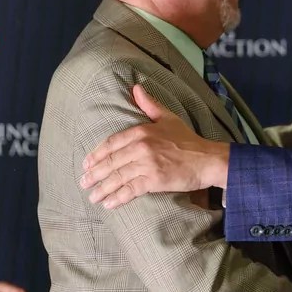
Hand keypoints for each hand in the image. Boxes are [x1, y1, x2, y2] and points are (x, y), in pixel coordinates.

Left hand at [79, 84, 229, 208]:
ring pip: (118, 177)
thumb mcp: (167, 117)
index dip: (97, 154)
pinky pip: (130, 190)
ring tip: (92, 197)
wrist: (207, 159)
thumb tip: (135, 87)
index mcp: (141, 131)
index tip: (86, 164)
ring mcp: (147, 163)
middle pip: (111, 162)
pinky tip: (109, 204)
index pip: (111, 143)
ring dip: (102, 189)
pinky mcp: (154, 180)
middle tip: (83, 183)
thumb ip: (149, 104)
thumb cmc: (188, 139)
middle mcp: (141, 146)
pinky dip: (118, 198)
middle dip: (94, 174)